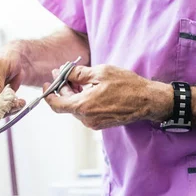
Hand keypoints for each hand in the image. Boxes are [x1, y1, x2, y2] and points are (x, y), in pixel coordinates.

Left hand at [43, 65, 172, 129]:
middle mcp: (86, 118)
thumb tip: (63, 72)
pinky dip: (82, 100)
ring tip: (77, 78)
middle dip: (62, 88)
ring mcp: (93, 123)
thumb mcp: (101, 72)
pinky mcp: (99, 124)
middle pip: (65, 104)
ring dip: (73, 94)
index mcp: (83, 106)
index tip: (47, 83)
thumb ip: (78, 73)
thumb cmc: (127, 85)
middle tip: (63, 73)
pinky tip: (87, 88)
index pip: (56, 104)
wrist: (148, 101)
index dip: (49, 93)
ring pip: (75, 107)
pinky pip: (84, 111)